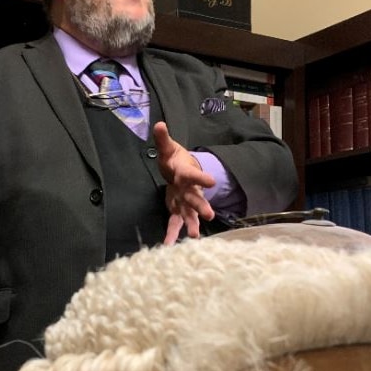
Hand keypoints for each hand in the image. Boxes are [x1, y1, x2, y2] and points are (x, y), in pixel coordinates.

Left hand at [153, 121, 215, 244]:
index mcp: (186, 174)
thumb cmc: (175, 160)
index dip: (202, 178)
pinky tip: (170, 245)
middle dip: (201, 206)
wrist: (180, 171)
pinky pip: (176, 223)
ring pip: (190, 214)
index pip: (194, 175)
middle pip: (196, 198)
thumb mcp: (168, 148)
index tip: (212, 182)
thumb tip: (158, 125)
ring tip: (195, 236)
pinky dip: (173, 234)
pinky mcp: (178, 210)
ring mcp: (185, 202)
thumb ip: (163, 139)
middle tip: (209, 215)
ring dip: (192, 225)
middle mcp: (189, 190)